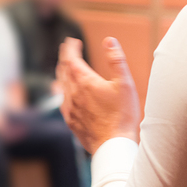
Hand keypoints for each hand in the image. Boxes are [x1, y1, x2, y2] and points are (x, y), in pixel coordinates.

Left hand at [57, 36, 140, 153]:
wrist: (113, 146)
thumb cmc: (122, 115)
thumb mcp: (125, 84)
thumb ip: (116, 60)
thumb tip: (109, 40)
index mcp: (85, 82)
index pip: (71, 59)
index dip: (70, 48)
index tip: (72, 40)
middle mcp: (73, 94)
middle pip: (63, 71)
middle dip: (65, 57)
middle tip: (66, 49)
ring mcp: (70, 109)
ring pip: (61, 86)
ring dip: (62, 73)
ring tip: (65, 67)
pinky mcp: (71, 121)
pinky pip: (62, 101)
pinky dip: (63, 91)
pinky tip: (66, 94)